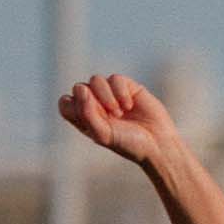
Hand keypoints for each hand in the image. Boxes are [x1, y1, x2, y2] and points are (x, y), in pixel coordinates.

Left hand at [57, 73, 178, 163]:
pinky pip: (115, 79)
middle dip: (92, 101)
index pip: (66, 103)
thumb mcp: (103, 134)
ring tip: (119, 112)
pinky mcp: (127, 87)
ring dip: (106, 96)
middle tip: (109, 117)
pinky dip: (121, 92)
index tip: (91, 120)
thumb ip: (87, 113)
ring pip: (95, 80)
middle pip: (79, 88)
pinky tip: (129, 105)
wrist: (157, 143)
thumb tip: (82, 88)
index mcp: (84, 118)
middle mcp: (95, 105)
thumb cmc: (128, 144)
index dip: (75, 106)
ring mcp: (110, 94)